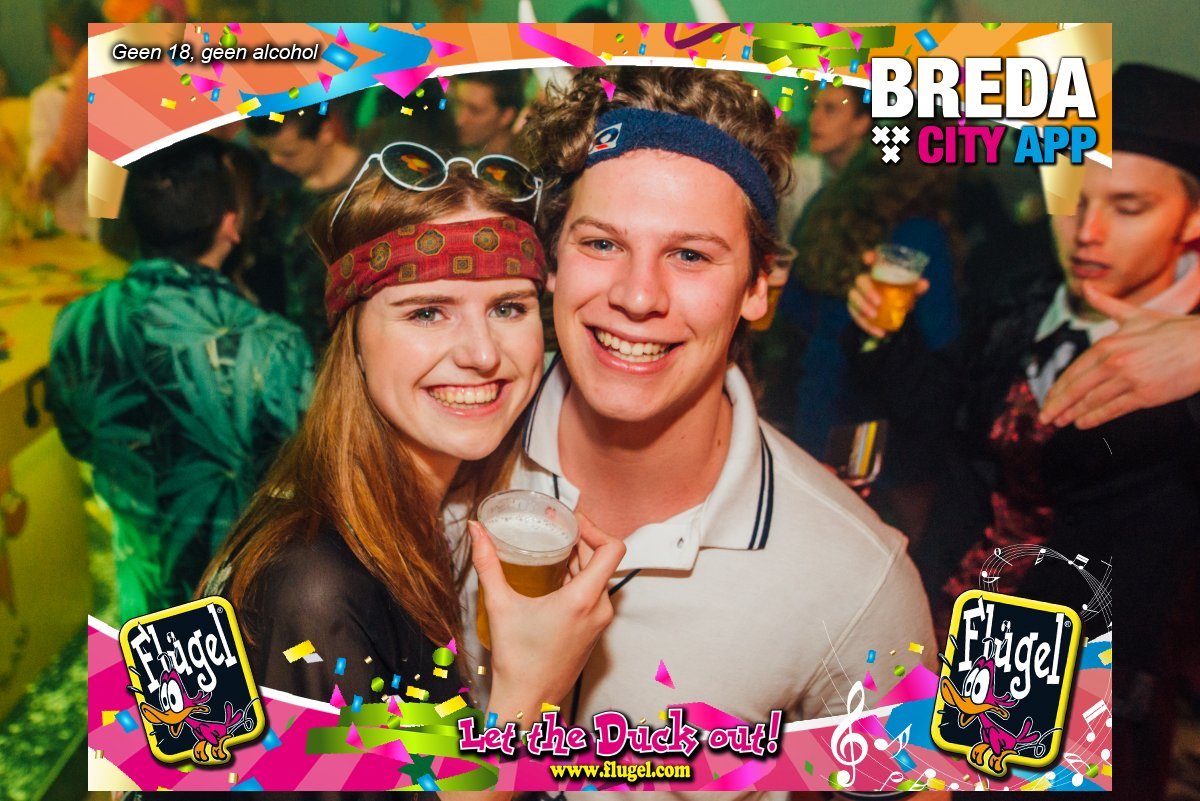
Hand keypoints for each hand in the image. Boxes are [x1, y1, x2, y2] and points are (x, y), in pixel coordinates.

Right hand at [471, 515, 624, 723]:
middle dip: (582, 540)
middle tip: (558, 528)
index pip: (612, 549)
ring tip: (555, 548)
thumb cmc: (517, 661)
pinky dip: (581, 580)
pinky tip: (556, 578)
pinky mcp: (594, 632)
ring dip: (581, 560)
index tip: (572, 521)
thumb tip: (476, 530)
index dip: (595, 528)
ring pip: (600, 578)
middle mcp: (599, 609)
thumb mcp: (499, 605)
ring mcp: (599, 622)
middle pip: (603, 560)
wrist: (529, 701)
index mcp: (583, 599)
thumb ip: (487, 562)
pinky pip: (596, 595)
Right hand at [847, 251, 928, 338]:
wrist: (888, 313)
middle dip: (867, 291)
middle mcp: (864, 281)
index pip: (870, 259)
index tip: (868, 259)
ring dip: (862, 307)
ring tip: (874, 316)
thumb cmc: (898, 295)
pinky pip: (856, 317)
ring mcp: (857, 295)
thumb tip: (924, 284)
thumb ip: (915, 287)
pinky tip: (879, 333)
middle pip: (860, 281)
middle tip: (878, 302)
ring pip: (853, 298)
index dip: (869, 257)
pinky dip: (867, 325)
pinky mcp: (855, 310)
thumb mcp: (909, 291)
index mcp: (877, 271)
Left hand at [1040, 282, 1199, 428]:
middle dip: (1057, 405)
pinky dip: (1094, 418)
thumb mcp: (1136, 315)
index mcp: (1109, 343)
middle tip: (1043, 417)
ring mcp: (1129, 380)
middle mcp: (1114, 362)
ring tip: (1059, 423)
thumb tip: (1086, 287)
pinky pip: (1112, 410)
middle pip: (1077, 388)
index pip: (1075, 370)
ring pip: (1091, 401)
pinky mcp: (1145, 395)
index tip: (1047, 398)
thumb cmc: (1174, 330)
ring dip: (1071, 414)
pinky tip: (1082, 424)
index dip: (1058, 387)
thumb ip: (1107, 305)